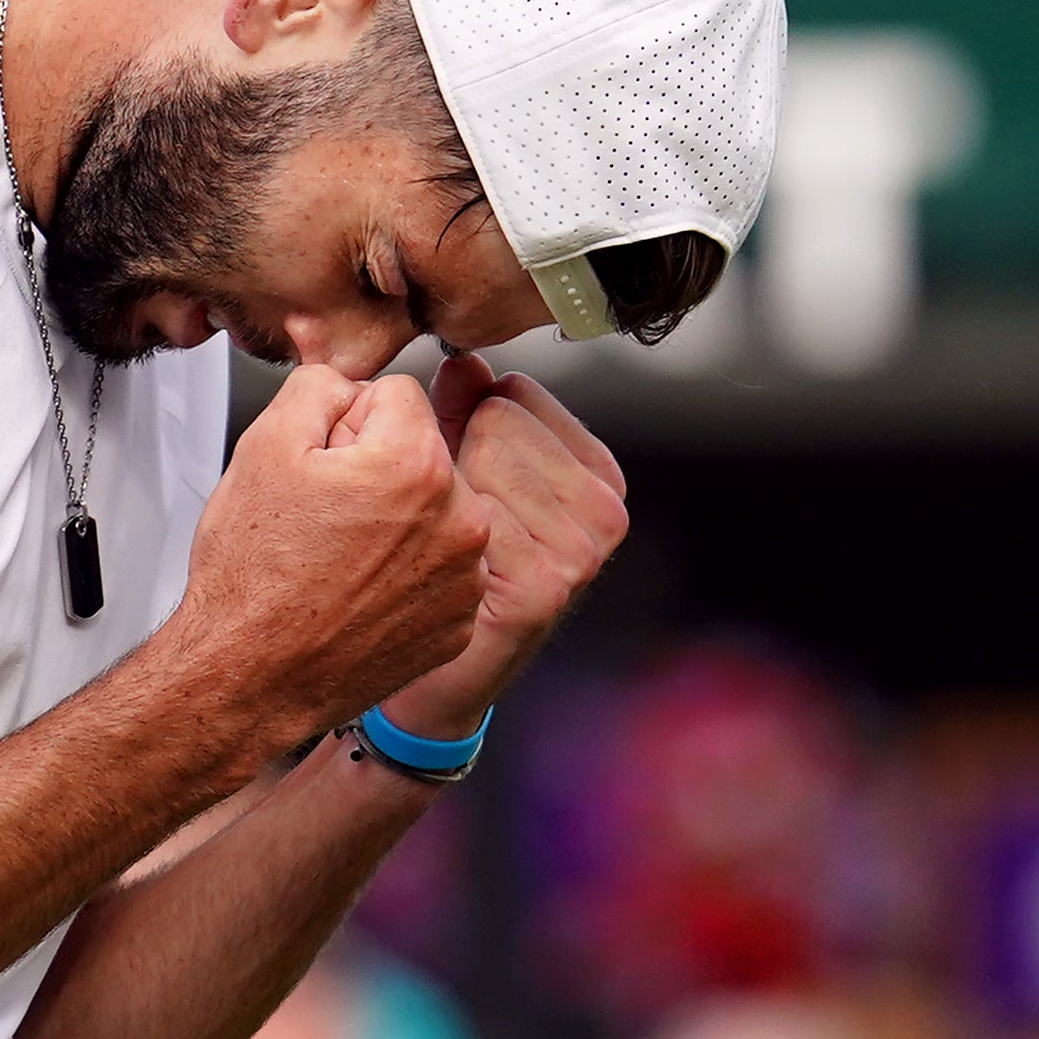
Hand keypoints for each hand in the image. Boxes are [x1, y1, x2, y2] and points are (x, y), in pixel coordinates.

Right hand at [167, 363, 487, 757]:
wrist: (249, 677)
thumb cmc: (252, 577)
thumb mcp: (263, 445)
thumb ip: (320, 385)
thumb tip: (351, 380)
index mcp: (417, 465)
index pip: (398, 395)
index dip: (346, 423)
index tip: (322, 465)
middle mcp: (460, 522)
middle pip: (423, 453)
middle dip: (380, 470)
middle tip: (325, 516)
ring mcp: (464, 579)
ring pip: (436, 511)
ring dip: (399, 522)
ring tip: (340, 558)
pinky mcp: (459, 623)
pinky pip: (441, 569)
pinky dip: (408, 574)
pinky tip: (360, 592)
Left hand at [376, 354, 629, 739]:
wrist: (434, 678)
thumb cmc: (446, 565)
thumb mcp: (465, 473)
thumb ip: (467, 411)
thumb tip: (463, 359)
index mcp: (596, 471)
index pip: (511, 391)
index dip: (462, 426)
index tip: (458, 478)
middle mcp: (603, 509)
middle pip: (497, 418)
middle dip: (452, 456)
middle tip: (444, 519)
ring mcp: (581, 551)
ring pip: (478, 460)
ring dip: (441, 495)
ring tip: (443, 546)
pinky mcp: (544, 588)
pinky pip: (470, 512)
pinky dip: (437, 534)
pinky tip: (445, 573)